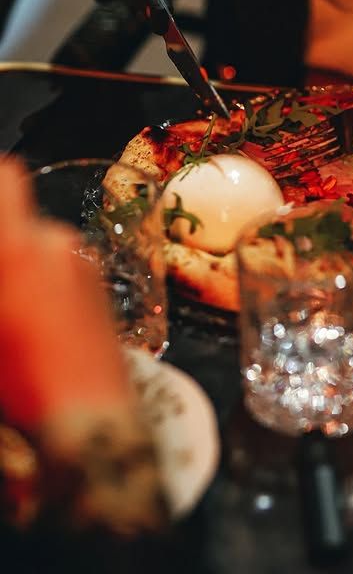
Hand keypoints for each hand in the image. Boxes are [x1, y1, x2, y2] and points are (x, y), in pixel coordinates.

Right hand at [0, 158, 130, 430]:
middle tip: (2, 291)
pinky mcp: (102, 287)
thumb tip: (6, 263)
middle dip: (4, 246)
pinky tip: (36, 322)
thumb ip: (0, 274)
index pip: (8, 179)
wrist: (91, 413)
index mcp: (20, 247)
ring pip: (41, 248)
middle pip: (20, 224)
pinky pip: (63, 267)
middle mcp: (58, 244)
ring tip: (11, 312)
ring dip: (21, 266)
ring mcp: (85, 264)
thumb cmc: (23, 379)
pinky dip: (44, 281)